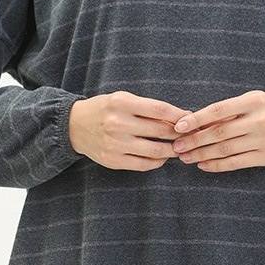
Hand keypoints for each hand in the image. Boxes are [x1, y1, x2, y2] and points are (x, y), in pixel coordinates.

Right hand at [69, 91, 192, 170]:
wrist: (74, 126)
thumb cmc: (105, 109)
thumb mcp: (123, 99)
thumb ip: (148, 108)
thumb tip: (180, 118)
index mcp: (121, 103)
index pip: (160, 109)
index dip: (179, 116)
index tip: (190, 119)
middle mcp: (118, 123)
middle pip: (160, 130)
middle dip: (180, 134)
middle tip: (190, 135)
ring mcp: (115, 144)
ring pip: (155, 150)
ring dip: (172, 150)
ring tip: (179, 147)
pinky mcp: (112, 160)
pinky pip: (143, 164)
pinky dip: (158, 162)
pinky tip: (162, 157)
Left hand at [171, 91, 264, 171]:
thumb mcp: (254, 101)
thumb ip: (230, 110)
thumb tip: (196, 121)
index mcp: (253, 101)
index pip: (219, 110)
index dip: (197, 119)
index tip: (178, 126)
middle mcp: (259, 120)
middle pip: (219, 132)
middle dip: (194, 140)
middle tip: (176, 146)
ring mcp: (263, 140)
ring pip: (225, 150)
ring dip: (201, 154)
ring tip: (185, 157)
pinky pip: (236, 163)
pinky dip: (217, 165)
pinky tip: (203, 165)